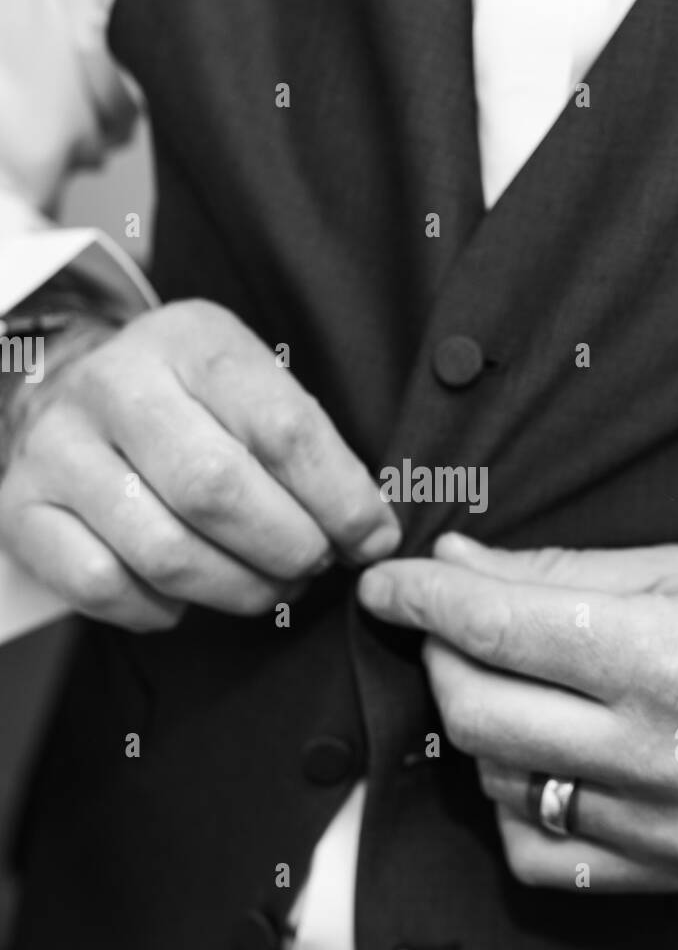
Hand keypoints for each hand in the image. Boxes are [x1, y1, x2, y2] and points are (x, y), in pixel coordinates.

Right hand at [0, 300, 399, 629]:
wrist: (64, 383)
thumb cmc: (186, 401)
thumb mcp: (249, 385)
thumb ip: (308, 447)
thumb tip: (370, 535)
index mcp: (190, 340)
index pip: (283, 429)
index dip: (342, 501)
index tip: (371, 539)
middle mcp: (115, 385)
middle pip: (217, 491)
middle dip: (287, 548)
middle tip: (312, 564)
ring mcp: (59, 448)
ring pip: (164, 552)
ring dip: (237, 589)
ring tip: (266, 586)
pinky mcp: (23, 508)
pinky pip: (103, 587)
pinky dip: (160, 609)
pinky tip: (186, 595)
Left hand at [358, 535, 677, 891]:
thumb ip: (558, 570)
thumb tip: (456, 563)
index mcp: (659, 656)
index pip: (492, 627)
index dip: (419, 599)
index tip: (385, 585)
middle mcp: (655, 751)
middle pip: (474, 712)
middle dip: (441, 656)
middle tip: (458, 627)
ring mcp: (663, 826)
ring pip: (498, 783)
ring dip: (481, 726)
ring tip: (522, 687)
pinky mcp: (672, 872)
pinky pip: (540, 856)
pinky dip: (517, 805)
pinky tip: (545, 763)